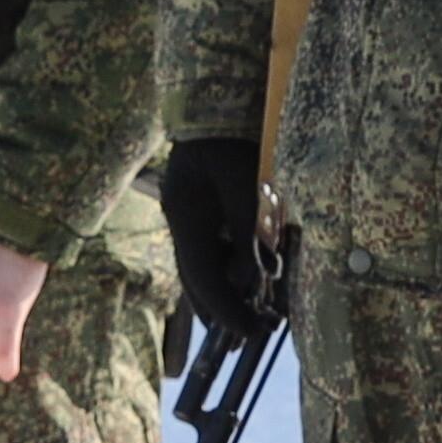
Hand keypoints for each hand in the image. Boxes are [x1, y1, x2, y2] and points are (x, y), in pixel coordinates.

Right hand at [154, 135, 275, 350]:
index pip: (205, 281)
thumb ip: (248, 231)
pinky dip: (231, 271)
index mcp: (188, 222)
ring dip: (229, 293)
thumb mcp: (243, 185)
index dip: (228, 312)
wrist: (213, 104)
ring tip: (257, 313)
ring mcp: (189, 219)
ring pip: (205, 270)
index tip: (251, 335)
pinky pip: (213, 252)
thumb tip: (256, 277)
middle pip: (198, 283)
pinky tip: (254, 278)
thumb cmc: (229, 141)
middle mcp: (183, 225)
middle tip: (250, 338)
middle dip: (223, 313)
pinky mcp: (201, 212)